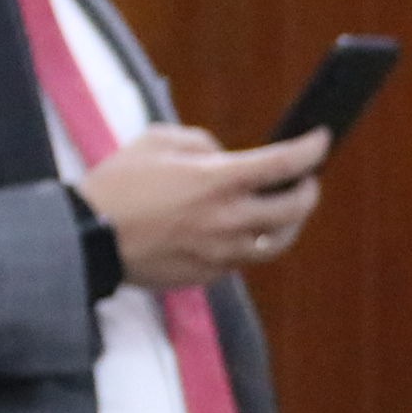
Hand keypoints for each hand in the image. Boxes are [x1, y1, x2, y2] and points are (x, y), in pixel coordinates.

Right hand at [77, 125, 327, 289]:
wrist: (90, 238)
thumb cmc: (118, 185)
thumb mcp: (156, 141)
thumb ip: (201, 143)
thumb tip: (225, 157)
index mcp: (217, 181)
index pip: (282, 164)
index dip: (310, 150)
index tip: (321, 139)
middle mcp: (228, 219)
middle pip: (293, 210)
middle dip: (308, 192)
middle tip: (308, 180)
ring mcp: (222, 251)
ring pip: (277, 242)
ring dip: (290, 224)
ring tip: (288, 209)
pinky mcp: (211, 273)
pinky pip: (246, 258)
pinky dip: (255, 241)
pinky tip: (249, 229)